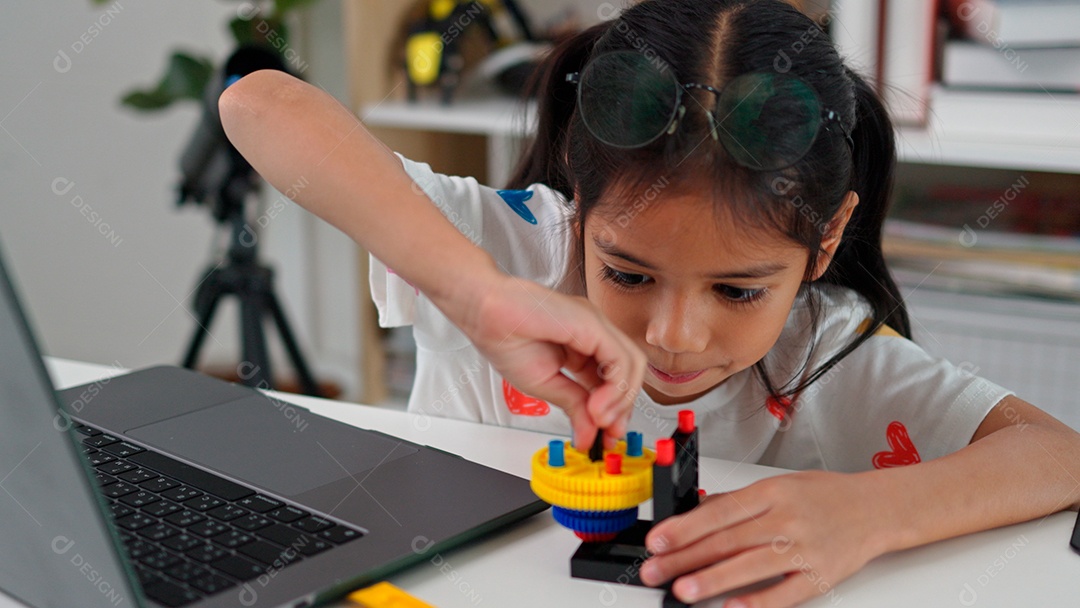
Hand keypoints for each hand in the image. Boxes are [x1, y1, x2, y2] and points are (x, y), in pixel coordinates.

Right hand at [449, 272, 645, 450]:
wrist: (485, 313)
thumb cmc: (504, 337)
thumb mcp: (545, 385)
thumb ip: (573, 406)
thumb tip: (588, 435)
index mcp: (583, 347)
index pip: (614, 380)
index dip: (615, 411)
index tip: (606, 438)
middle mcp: (594, 334)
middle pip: (629, 373)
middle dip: (622, 409)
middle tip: (608, 434)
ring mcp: (596, 325)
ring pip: (632, 365)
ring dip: (621, 400)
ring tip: (600, 420)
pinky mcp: (593, 324)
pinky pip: (621, 359)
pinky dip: (615, 388)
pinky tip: (597, 406)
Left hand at [640, 470, 891, 606]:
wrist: (878, 508)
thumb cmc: (825, 496)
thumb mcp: (779, 485)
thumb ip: (739, 502)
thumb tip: (697, 514)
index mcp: (771, 492)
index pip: (718, 512)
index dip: (684, 528)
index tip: (657, 541)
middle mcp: (785, 518)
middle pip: (727, 540)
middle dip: (685, 557)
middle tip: (655, 570)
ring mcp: (803, 548)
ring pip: (750, 565)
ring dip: (712, 579)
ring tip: (683, 590)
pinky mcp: (820, 575)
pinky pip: (784, 593)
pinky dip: (757, 602)